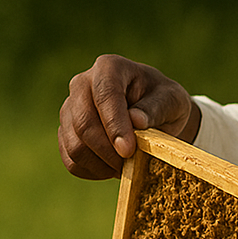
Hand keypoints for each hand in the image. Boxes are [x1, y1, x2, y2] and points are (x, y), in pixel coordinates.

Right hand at [58, 54, 200, 179]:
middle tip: (131, 165)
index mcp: (109, 67)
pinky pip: (71, 160)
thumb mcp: (172, 100)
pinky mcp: (66, 132)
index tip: (128, 150)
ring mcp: (70, 109)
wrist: (152, 112)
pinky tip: (112, 169)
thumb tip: (136, 120)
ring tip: (126, 167)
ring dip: (101, 164)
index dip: (115, 125)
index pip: (105, 96)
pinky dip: (92, 171)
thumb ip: (156, 108)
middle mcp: (82, 84)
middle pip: (83, 123)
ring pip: (74, 145)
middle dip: (107, 151)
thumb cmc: (164, 101)